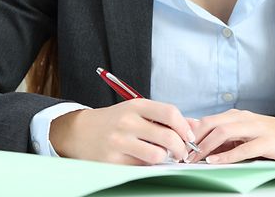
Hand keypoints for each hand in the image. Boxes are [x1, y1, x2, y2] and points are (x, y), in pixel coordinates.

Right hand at [48, 99, 196, 164]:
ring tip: (163, 157)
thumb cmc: (115, 121)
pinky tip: (146, 162)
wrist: (80, 132)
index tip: (189, 137)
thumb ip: (164, 117)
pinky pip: (141, 168)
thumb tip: (195, 126)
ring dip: (165, 159)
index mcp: (136, 106)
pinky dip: (149, 167)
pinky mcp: (112, 161)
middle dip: (181, 149)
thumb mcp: (137, 111)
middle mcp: (127, 122)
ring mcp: (119, 142)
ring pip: (157, 155)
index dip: (185, 127)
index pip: (170, 113)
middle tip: (182, 153)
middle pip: (168, 137)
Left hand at [187, 109, 274, 163]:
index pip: (206, 121)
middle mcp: (244, 118)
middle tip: (181, 155)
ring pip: (223, 132)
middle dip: (193, 140)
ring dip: (205, 147)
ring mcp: (256, 128)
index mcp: (237, 116)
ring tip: (193, 159)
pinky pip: (243, 148)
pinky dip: (226, 155)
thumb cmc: (274, 138)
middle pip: (210, 124)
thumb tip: (200, 142)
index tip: (178, 147)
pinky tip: (215, 161)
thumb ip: (226, 138)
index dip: (190, 134)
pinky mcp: (267, 141)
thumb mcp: (247, 136)